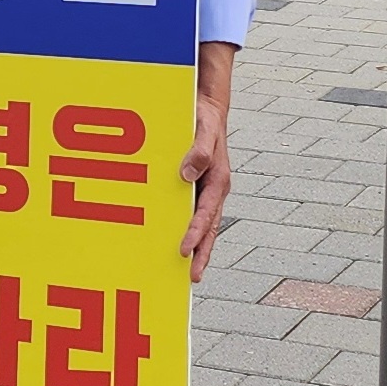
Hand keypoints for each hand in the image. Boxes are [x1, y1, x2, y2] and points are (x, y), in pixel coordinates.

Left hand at [178, 41, 235, 281]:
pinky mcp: (193, 188)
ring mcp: (203, 191)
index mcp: (219, 180)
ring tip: (180, 272)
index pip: (207, 215)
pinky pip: (188, 212)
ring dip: (193, 247)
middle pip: (208, 229)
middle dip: (200, 254)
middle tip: (190, 279)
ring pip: (199, 225)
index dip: (196, 235)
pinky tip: (167, 241)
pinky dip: (182, 229)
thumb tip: (187, 175)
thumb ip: (199, 150)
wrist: (206, 107)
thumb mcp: (204, 129)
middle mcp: (212, 191)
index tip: (184, 253)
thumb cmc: (205, 117)